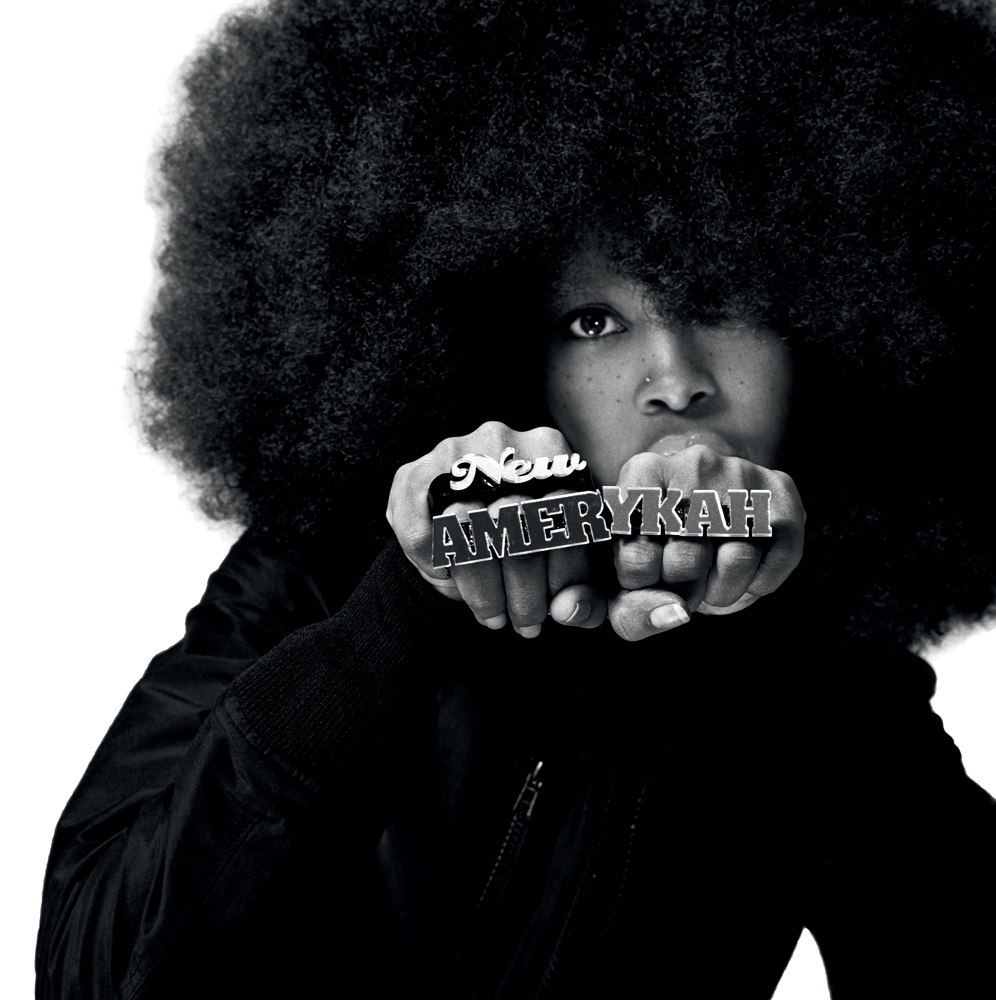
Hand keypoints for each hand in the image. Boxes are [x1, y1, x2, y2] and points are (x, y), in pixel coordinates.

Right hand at [387, 421, 608, 636]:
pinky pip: (421, 534)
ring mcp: (454, 454)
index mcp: (553, 453)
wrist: (470, 505)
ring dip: (483, 590)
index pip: (566, 521)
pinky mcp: (412, 474)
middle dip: (524, 594)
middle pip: (518, 530)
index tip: (555, 611)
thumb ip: (584, 591)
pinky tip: (453, 582)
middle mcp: (503, 442)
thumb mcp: (568, 556)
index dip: (563, 579)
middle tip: (525, 626)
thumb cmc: (532, 536)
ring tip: (493, 615)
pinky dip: (437, 568)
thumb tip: (569, 611)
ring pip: (468, 534)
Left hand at [608, 446, 804, 640]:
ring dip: (723, 590)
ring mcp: (741, 474)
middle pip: (686, 560)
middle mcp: (692, 465)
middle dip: (684, 589)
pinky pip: (781, 557)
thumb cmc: (657, 541)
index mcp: (642, 474)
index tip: (647, 575)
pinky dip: (761, 582)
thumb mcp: (628, 568)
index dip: (642, 584)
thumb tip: (674, 615)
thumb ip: (631, 609)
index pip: (637, 557)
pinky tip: (744, 572)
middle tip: (682, 582)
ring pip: (738, 559)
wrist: (702, 491)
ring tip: (711, 582)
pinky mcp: (780, 491)